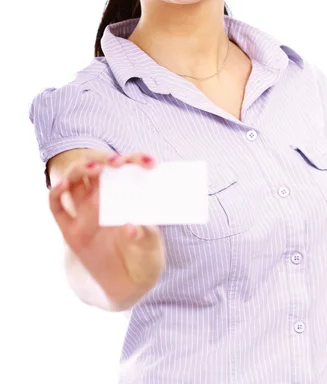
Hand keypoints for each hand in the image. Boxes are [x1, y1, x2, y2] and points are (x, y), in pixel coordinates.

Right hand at [49, 153, 165, 304]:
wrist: (130, 285)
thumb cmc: (145, 259)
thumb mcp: (152, 248)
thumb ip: (145, 236)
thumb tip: (130, 226)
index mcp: (126, 197)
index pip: (128, 168)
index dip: (136, 160)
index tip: (149, 162)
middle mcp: (104, 199)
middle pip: (97, 167)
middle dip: (105, 159)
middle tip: (117, 162)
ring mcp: (86, 213)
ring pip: (75, 180)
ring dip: (81, 169)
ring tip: (94, 168)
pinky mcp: (72, 230)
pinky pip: (57, 206)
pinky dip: (56, 192)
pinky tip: (63, 185)